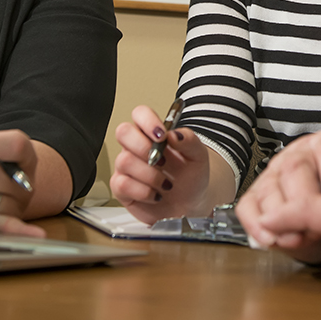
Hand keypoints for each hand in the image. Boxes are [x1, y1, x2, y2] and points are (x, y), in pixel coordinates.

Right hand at [111, 104, 222, 223]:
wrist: (191, 205)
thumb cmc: (191, 178)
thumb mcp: (198, 156)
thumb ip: (190, 140)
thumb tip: (174, 134)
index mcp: (154, 133)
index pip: (140, 114)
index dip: (147, 121)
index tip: (162, 136)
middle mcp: (136, 147)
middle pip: (123, 132)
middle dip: (144, 148)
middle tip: (162, 161)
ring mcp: (127, 167)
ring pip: (124, 161)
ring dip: (150, 175)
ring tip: (165, 183)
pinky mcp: (122, 189)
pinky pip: (122, 185)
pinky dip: (143, 192)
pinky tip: (155, 194)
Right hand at [235, 128, 320, 260]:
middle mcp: (300, 154)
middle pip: (295, 168)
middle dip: (305, 201)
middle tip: (318, 226)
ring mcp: (275, 174)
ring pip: (270, 187)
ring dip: (282, 217)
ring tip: (297, 238)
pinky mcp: (256, 197)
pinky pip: (248, 206)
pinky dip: (256, 225)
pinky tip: (269, 240)